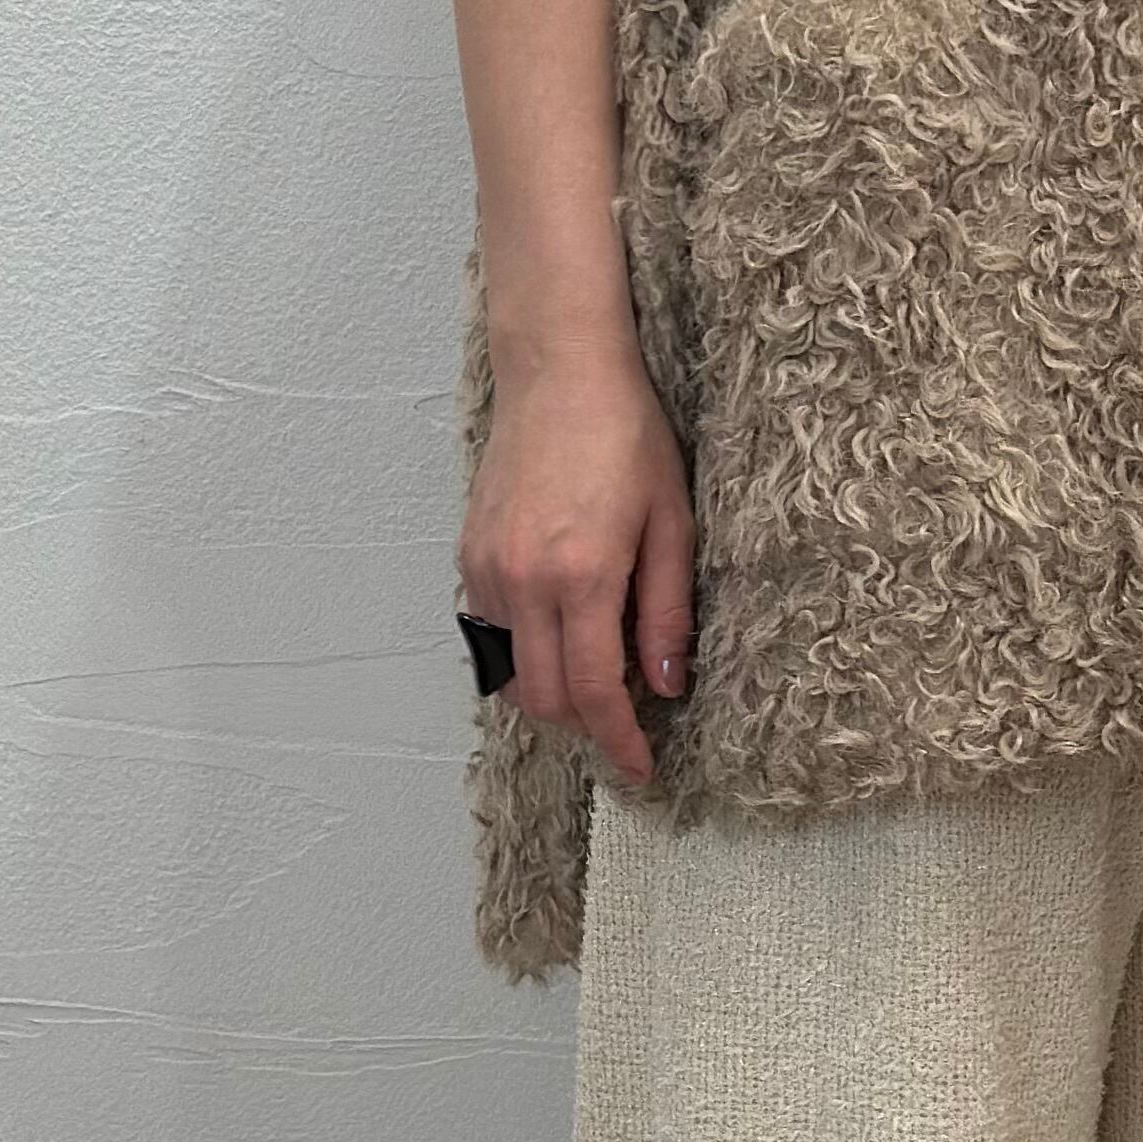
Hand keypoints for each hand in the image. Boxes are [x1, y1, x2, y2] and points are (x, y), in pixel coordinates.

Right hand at [460, 339, 694, 787]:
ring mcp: (487, 570)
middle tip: (627, 717)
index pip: (596, 694)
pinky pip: (492, 631)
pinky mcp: (470, 555)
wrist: (559, 372)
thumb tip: (666, 684)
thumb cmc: (626, 435)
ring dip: (553, 688)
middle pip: (546, 699)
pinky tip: (562, 623)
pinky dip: (526, 647)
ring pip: (512, 672)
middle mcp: (523, 583)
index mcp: (582, 577)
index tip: (641, 769)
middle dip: (587, 723)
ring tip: (596, 667)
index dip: (620, 743)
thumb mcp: (672, 522)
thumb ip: (666, 611)